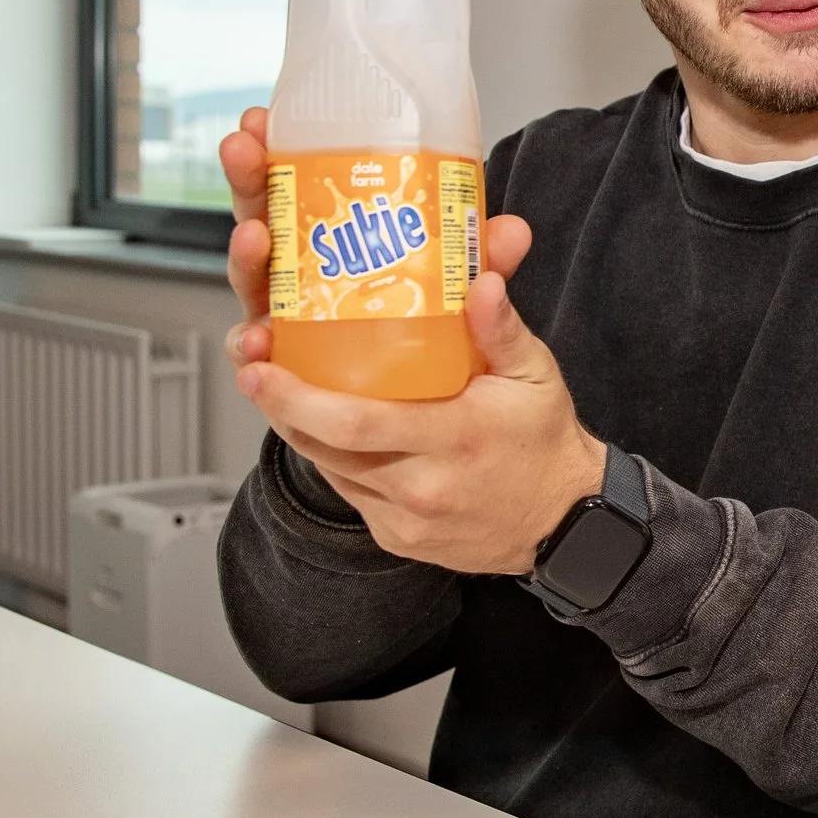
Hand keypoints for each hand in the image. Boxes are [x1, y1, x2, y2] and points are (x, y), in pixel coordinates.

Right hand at [218, 108, 532, 373]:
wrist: (463, 428)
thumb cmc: (455, 349)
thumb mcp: (476, 300)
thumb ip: (487, 265)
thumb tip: (511, 232)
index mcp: (342, 249)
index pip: (300, 192)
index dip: (278, 156)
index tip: (263, 118)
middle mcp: (308, 284)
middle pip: (266, 228)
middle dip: (248, 186)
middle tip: (242, 150)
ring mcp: (297, 330)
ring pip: (256, 289)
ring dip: (247, 259)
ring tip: (256, 236)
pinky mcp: (297, 381)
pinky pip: (265, 365)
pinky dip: (252, 351)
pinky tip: (256, 341)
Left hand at [228, 128, 598, 572]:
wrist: (565, 521)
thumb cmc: (544, 439)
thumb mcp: (535, 375)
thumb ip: (502, 330)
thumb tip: (482, 279)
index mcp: (455, 438)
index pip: (357, 424)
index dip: (297, 398)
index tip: (261, 367)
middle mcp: (423, 486)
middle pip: (326, 449)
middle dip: (280, 407)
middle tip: (252, 369)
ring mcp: (406, 519)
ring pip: (330, 471)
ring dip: (301, 430)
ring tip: (279, 390)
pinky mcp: (398, 538)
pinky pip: (350, 493)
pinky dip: (333, 458)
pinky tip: (328, 428)